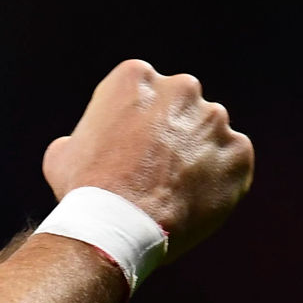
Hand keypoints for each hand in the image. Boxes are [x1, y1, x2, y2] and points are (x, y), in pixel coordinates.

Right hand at [41, 59, 254, 260]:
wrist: (117, 225)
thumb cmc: (84, 189)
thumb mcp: (63, 154)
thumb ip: (80, 138)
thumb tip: (77, 145)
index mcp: (136, 77)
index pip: (142, 91)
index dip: (133, 121)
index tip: (128, 147)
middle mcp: (181, 88)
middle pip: (180, 106)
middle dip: (170, 131)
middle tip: (154, 168)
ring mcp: (215, 120)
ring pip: (208, 134)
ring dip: (196, 154)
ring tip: (173, 191)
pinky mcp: (239, 152)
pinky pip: (231, 162)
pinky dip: (218, 179)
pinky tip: (193, 201)